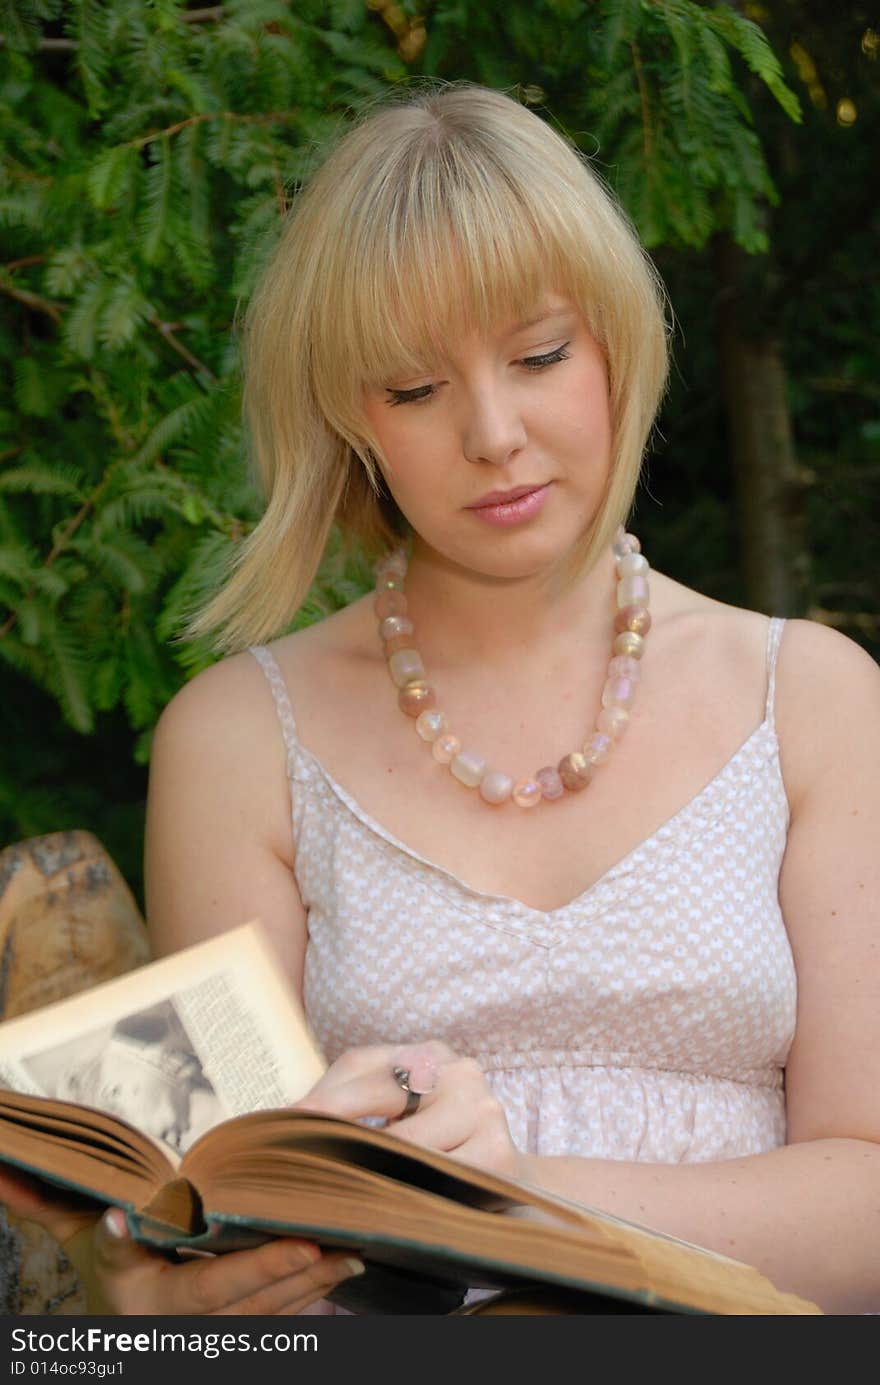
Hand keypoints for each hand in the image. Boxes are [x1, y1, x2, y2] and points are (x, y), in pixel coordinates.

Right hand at [0, 1166, 362, 1314]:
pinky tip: (346, 1266)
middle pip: (256, 1301)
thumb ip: (60, 1212)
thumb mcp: (78, 1242)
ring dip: (317, 1283)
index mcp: (158, 1302)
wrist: (117, 1327)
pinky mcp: (240, 1331)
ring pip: (275, 1312)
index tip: (303, 1244)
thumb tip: (39, 1180)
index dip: (259, 1267)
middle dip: (299, 1274)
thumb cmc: (102, 1274)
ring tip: (355, 1250)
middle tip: (341, 1244)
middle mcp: (191, 1326)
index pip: (214, 1286)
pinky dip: (313, 1294)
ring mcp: (218, 1334)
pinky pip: (280, 1317)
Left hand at [296, 1041, 524, 1181]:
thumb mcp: (391, 1105)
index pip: (365, 1069)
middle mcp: (460, 1071)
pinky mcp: (498, 1153)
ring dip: (371, 1167)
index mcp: (428, 1053)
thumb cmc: (431, 1137)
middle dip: (341, 1130)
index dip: (324, 1098)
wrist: (497, 1172)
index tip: (288, 1122)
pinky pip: (441, 1177)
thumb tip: (287, 1117)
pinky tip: (387, 1204)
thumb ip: (346, 1099)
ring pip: (410, 1143)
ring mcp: (484, 1109)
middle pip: (386, 1099)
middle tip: (302, 1156)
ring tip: (335, 1186)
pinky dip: (411, 1193)